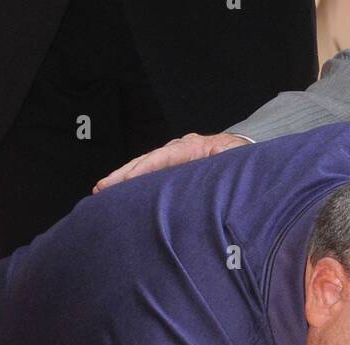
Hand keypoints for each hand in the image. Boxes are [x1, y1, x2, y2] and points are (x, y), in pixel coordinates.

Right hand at [94, 131, 249, 191]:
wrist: (248, 154)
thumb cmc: (243, 161)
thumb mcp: (237, 161)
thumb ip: (227, 161)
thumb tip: (218, 156)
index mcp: (193, 147)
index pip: (162, 157)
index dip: (143, 169)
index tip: (125, 181)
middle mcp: (180, 149)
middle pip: (146, 160)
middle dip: (123, 174)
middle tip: (100, 187)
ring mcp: (177, 157)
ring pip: (146, 166)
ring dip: (124, 178)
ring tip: (101, 190)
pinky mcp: (176, 166)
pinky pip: (153, 172)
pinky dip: (136, 180)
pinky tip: (121, 191)